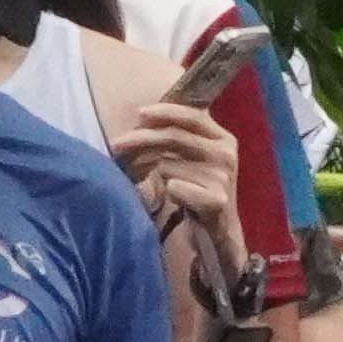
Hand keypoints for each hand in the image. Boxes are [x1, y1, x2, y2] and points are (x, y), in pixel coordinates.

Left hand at [106, 93, 241, 245]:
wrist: (219, 229)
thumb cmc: (199, 189)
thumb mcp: (196, 158)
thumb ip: (179, 136)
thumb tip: (142, 117)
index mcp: (224, 139)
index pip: (193, 116)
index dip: (166, 112)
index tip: (139, 113)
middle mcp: (226, 155)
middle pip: (175, 137)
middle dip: (141, 139)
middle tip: (116, 145)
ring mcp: (222, 178)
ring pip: (168, 165)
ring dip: (150, 172)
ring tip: (145, 180)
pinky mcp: (216, 200)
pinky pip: (174, 188)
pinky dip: (165, 192)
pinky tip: (169, 197)